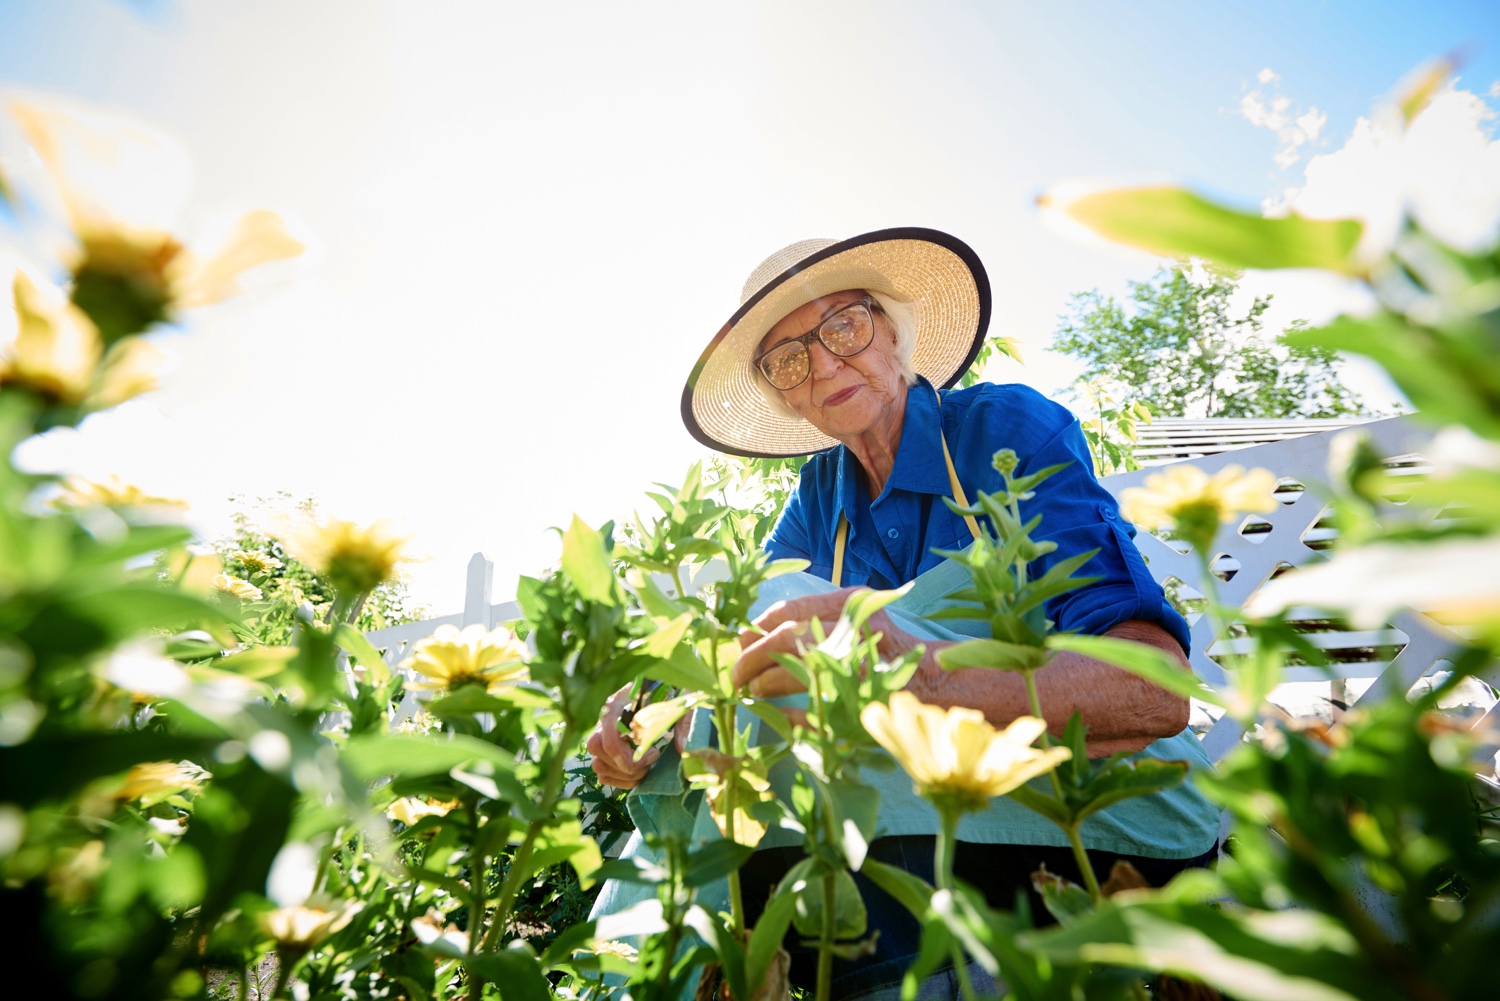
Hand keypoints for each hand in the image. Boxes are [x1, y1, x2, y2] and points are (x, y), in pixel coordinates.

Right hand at [585, 685, 688, 788]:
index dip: (625, 755)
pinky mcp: (607, 749)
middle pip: (598, 750)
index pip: (608, 736)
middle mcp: (605, 719)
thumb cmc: (672, 692)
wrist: (665, 688)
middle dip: (627, 765)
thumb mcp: (682, 701)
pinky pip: (603, 773)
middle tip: (652, 759)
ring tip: (647, 767)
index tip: (653, 754)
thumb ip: (685, 720)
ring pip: (598, 764)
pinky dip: (621, 780)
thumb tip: (682, 747)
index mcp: (619, 703)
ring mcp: (603, 735)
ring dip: (624, 775)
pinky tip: (641, 773)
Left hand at [732, 587, 920, 697]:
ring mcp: (860, 663)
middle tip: (736, 676)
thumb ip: (807, 622)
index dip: (757, 628)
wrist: (933, 680)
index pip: (789, 611)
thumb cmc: (882, 650)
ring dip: (764, 684)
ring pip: (794, 670)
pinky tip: (779, 716)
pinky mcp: (861, 698)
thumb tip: (749, 633)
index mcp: (850, 603)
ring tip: (753, 693)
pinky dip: (788, 714)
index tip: (741, 642)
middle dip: (752, 658)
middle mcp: (855, 627)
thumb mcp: (849, 621)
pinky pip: (811, 708)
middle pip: (786, 638)